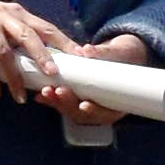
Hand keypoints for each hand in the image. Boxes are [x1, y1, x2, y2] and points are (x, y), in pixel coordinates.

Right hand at [0, 0, 85, 101]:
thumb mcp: (9, 22)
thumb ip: (26, 35)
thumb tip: (54, 60)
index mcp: (20, 13)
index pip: (46, 27)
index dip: (64, 42)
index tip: (81, 56)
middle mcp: (5, 15)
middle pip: (27, 36)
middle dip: (41, 56)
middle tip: (51, 76)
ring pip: (3, 52)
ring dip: (14, 77)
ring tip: (20, 98)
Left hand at [32, 30, 159, 113]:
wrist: (121, 54)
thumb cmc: (124, 55)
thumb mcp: (119, 52)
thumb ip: (104, 53)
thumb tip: (87, 50)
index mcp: (118, 104)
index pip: (105, 113)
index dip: (94, 111)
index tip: (84, 104)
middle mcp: (102, 109)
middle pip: (84, 114)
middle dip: (69, 104)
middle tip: (59, 92)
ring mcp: (87, 105)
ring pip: (71, 110)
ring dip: (57, 103)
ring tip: (45, 92)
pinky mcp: (76, 99)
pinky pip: (63, 103)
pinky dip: (52, 99)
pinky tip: (39, 94)